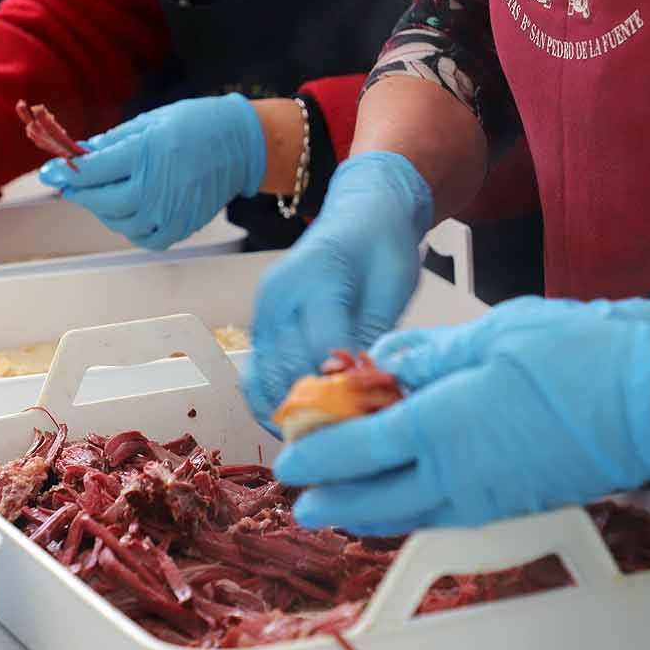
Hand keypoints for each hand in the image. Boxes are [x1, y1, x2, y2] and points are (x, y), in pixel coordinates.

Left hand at [37, 93, 263, 250]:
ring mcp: (169, 212)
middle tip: (70, 185)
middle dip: (80, 192)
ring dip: (103, 210)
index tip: (49, 172)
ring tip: (103, 195)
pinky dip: (130, 227)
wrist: (239, 145)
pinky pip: (144, 237)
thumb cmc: (195, 126)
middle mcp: (156, 187)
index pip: (92, 170)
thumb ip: (112, 142)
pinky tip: (130, 211)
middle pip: (101, 201)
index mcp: (145, 153)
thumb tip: (81, 154)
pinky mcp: (180, 227)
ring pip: (119, 222)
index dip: (65, 172)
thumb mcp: (148, 122)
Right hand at [243, 151, 433, 425]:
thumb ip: (374, 334)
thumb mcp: (393, 286)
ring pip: (262, 380)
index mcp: (316, 280)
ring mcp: (263, 312)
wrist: (361, 213)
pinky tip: (302, 419)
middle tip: (351, 437)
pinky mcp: (261, 325)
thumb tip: (367, 387)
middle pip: (287, 372)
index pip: (323, 351)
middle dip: (319, 409)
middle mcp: (278, 297)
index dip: (346, 390)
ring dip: (290, 413)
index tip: (370, 416)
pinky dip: (274, 402)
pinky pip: (256, 374)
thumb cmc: (384, 246)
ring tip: (325, 436)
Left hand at [274, 296, 649, 535]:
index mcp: (440, 427)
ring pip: (409, 517)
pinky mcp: (514, 504)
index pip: (357, 450)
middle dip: (331, 500)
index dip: (316, 456)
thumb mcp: (493, 334)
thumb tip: (384, 361)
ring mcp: (488, 498)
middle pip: (374, 501)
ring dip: (367, 513)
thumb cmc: (580, 358)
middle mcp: (456, 475)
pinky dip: (412, 513)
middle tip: (301, 497)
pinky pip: (445, 516)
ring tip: (341, 508)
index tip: (288, 457)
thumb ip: (430, 354)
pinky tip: (408, 502)